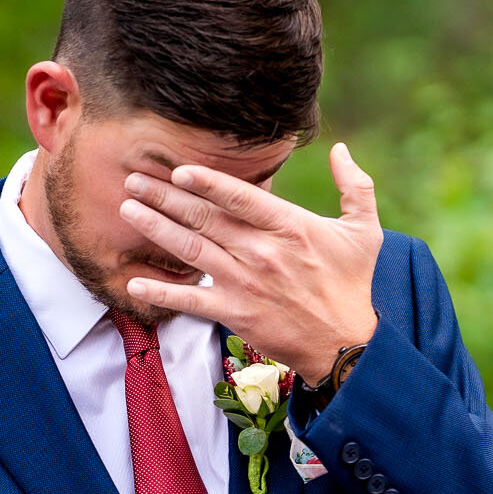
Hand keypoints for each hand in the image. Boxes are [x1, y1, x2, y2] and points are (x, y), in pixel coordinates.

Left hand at [119, 142, 383, 383]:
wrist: (345, 344)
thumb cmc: (352, 284)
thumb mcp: (365, 231)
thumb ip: (355, 186)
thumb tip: (342, 149)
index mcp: (290, 227)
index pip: (239, 196)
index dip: (206, 181)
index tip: (177, 169)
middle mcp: (262, 252)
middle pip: (205, 217)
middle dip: (165, 196)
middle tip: (133, 179)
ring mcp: (245, 283)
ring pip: (192, 249)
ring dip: (156, 228)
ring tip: (128, 209)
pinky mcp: (235, 313)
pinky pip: (191, 300)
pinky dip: (161, 291)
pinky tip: (134, 280)